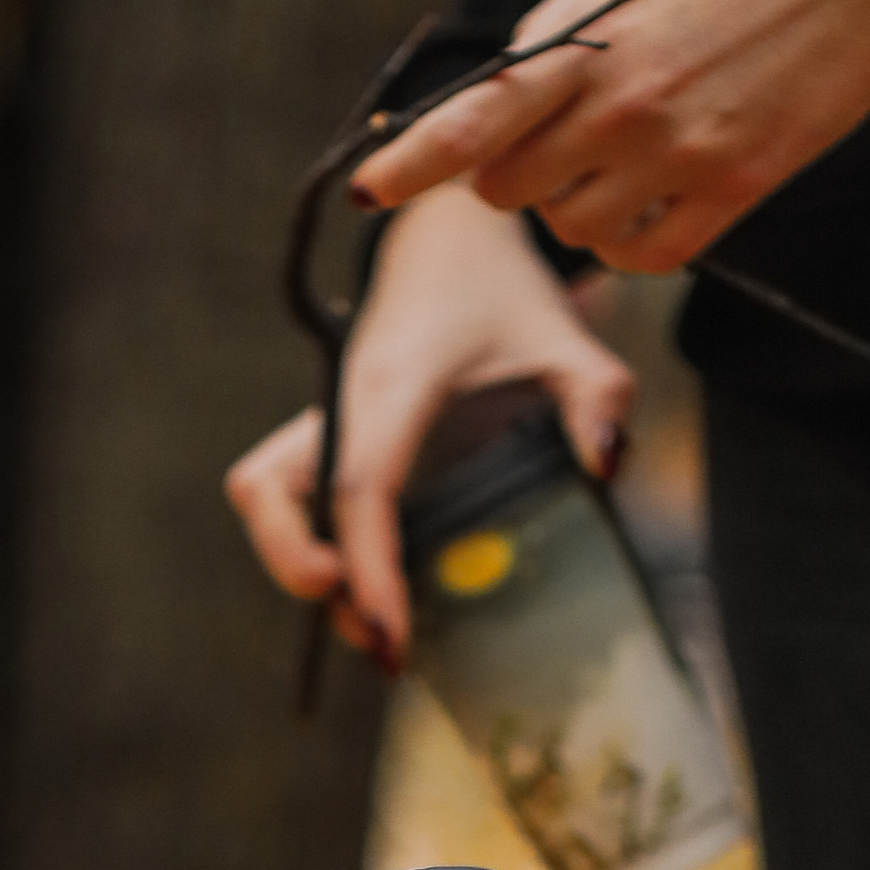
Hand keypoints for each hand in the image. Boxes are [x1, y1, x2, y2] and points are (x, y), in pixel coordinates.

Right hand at [226, 185, 631, 661]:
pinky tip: (373, 579)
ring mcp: (325, 416)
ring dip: (296, 561)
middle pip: (267, 493)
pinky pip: (288, 493)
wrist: (448, 234)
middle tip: (374, 631)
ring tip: (375, 618)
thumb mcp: (565, 335)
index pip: (359, 487)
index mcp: (394, 383)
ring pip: (265, 495)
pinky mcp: (325, 430)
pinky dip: (310, 541)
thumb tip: (604, 465)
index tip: (391, 634)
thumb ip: (597, 398)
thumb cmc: (502, 288)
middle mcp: (342, 401)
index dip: (367, 568)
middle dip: (296, 568)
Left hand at [356, 0, 869, 276]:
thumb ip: (560, 32)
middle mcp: (622, 103)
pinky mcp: (733, 189)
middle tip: (558, 141)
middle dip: (514, 177)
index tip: (370, 191)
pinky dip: (633, 240)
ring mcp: (678, 152)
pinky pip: (644, 258)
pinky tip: (656, 196)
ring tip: (624, 154)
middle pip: (510, 193)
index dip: (414, 164)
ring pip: (572, 231)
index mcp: (588, 36)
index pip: (474, 119)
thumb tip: (501, 97)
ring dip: (577, 208)